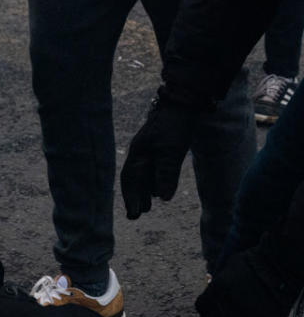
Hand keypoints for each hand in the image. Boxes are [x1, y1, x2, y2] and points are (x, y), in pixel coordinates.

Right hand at [120, 93, 199, 218]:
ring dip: (144, 191)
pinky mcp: (163, 146)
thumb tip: (162, 198)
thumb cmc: (176, 125)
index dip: (130, 197)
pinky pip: (154, 168)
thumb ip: (166, 174)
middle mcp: (142, 152)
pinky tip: (158, 189)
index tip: (134, 214)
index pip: (130, 179)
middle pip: (135, 179)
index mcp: (139, 153)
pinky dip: (154, 181)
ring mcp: (151, 149)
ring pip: (144, 175)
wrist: (186, 100)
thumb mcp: (172, 151)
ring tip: (147, 208)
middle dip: (134, 197)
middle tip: (136, 216)